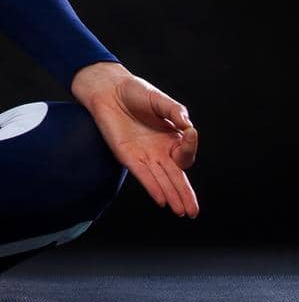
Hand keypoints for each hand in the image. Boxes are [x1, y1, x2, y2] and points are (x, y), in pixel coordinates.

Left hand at [79, 72, 198, 217]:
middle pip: (176, 176)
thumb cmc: (135, 92)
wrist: (108, 89)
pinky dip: (152, 187)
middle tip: (193, 211)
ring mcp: (144, 155)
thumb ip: (176, 111)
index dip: (190, 146)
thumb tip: (189, 126)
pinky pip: (142, 175)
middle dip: (185, 194)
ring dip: (171, 196)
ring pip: (161, 180)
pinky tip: (161, 199)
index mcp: (171, 138)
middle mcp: (159, 151)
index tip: (190, 133)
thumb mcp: (159, 99)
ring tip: (181, 211)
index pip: (186, 153)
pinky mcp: (127, 156)